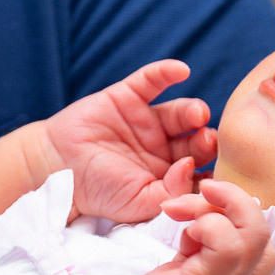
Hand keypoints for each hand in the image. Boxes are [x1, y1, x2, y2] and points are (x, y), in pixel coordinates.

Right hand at [39, 60, 216, 224]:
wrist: (56, 169)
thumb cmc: (98, 192)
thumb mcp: (139, 203)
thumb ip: (170, 192)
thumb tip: (191, 167)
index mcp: (168, 173)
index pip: (200, 169)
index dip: (212, 170)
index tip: (218, 174)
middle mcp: (163, 145)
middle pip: (195, 139)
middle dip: (206, 140)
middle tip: (208, 141)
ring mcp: (146, 120)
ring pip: (180, 112)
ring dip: (193, 111)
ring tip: (197, 114)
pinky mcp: (128, 96)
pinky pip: (151, 80)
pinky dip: (166, 72)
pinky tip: (181, 70)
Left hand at [114, 179, 274, 274]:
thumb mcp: (194, 267)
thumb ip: (205, 244)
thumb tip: (200, 214)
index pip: (261, 232)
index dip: (238, 209)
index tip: (203, 210)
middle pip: (264, 225)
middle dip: (232, 196)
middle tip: (202, 189)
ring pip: (252, 230)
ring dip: (214, 207)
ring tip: (181, 209)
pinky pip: (227, 244)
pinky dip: (207, 225)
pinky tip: (185, 236)